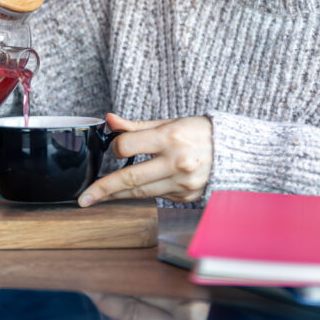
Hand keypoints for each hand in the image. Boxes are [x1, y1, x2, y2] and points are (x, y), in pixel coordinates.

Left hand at [78, 113, 211, 205]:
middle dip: (103, 189)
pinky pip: (157, 196)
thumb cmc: (201, 133)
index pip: (128, 146)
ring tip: (99, 197)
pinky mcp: (186, 196)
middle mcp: (177, 162)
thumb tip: (109, 121)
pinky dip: (144, 192)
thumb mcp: (170, 123)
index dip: (116, 147)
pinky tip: (135, 190)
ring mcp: (182, 183)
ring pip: (140, 193)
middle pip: (130, 178)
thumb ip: (137, 127)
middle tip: (84, 198)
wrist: (236, 152)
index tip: (114, 149)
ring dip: (117, 195)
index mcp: (171, 137)